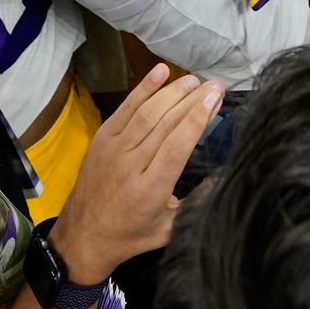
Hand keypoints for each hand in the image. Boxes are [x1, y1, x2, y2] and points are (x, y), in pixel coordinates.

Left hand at [47, 64, 223, 279]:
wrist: (83, 237)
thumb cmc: (131, 235)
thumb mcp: (170, 228)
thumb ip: (198, 202)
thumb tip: (226, 177)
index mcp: (150, 190)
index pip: (177, 146)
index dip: (197, 119)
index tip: (215, 98)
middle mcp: (131, 165)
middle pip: (166, 124)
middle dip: (192, 100)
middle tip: (214, 84)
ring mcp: (113, 149)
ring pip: (147, 112)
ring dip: (172, 92)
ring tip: (194, 80)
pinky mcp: (102, 139)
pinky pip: (125, 109)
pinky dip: (143, 88)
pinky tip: (160, 72)